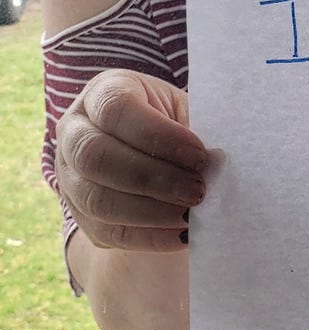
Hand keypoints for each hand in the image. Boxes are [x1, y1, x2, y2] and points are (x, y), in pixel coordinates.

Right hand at [55, 70, 206, 251]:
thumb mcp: (185, 113)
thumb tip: (217, 163)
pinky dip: (150, 237)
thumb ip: (198, 129)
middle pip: (95, 156)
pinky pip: (108, 232)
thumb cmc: (177, 126)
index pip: (116, 109)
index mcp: (103, 92)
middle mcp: (75, 131)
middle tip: (198, 191)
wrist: (156, 156)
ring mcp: (69, 176)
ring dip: (151, 211)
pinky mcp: (81, 216)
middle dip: (153, 178)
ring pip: (96, 199)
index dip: (159, 135)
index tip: (199, 155)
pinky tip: (183, 235)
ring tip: (192, 215)